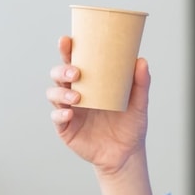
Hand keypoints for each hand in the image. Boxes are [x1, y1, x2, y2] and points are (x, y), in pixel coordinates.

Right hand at [47, 36, 150, 175]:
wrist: (127, 154)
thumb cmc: (130, 125)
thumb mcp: (139, 103)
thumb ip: (141, 83)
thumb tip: (141, 61)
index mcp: (90, 82)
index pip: (75, 61)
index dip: (67, 50)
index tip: (67, 40)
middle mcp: (76, 93)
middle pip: (58, 75)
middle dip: (62, 70)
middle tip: (76, 73)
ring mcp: (69, 110)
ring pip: (53, 94)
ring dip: (61, 92)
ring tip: (77, 97)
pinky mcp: (66, 128)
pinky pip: (57, 118)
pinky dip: (60, 113)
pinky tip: (70, 113)